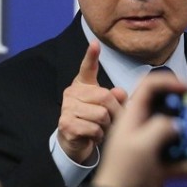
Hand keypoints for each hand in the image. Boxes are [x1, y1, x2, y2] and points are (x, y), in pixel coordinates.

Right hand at [57, 40, 127, 163]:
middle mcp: (71, 93)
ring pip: (101, 115)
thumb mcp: (106, 107)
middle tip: (111, 121)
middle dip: (114, 112)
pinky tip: (93, 136)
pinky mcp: (66, 124)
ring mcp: (67, 108)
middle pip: (105, 97)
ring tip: (100, 128)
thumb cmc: (92, 120)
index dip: (91, 56)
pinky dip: (98, 135)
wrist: (74, 142)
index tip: (95, 44)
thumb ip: (115, 98)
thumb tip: (120, 92)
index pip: (86, 68)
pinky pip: (93, 128)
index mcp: (81, 85)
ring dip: (106, 126)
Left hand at [92, 70, 186, 186]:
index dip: (167, 82)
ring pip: (177, 136)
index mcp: (132, 118)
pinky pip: (181, 160)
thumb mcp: (141, 144)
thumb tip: (177, 122)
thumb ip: (161, 127)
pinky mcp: (159, 166)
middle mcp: (142, 130)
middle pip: (167, 110)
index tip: (186, 88)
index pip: (148, 88)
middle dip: (185, 111)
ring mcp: (151, 148)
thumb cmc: (122, 173)